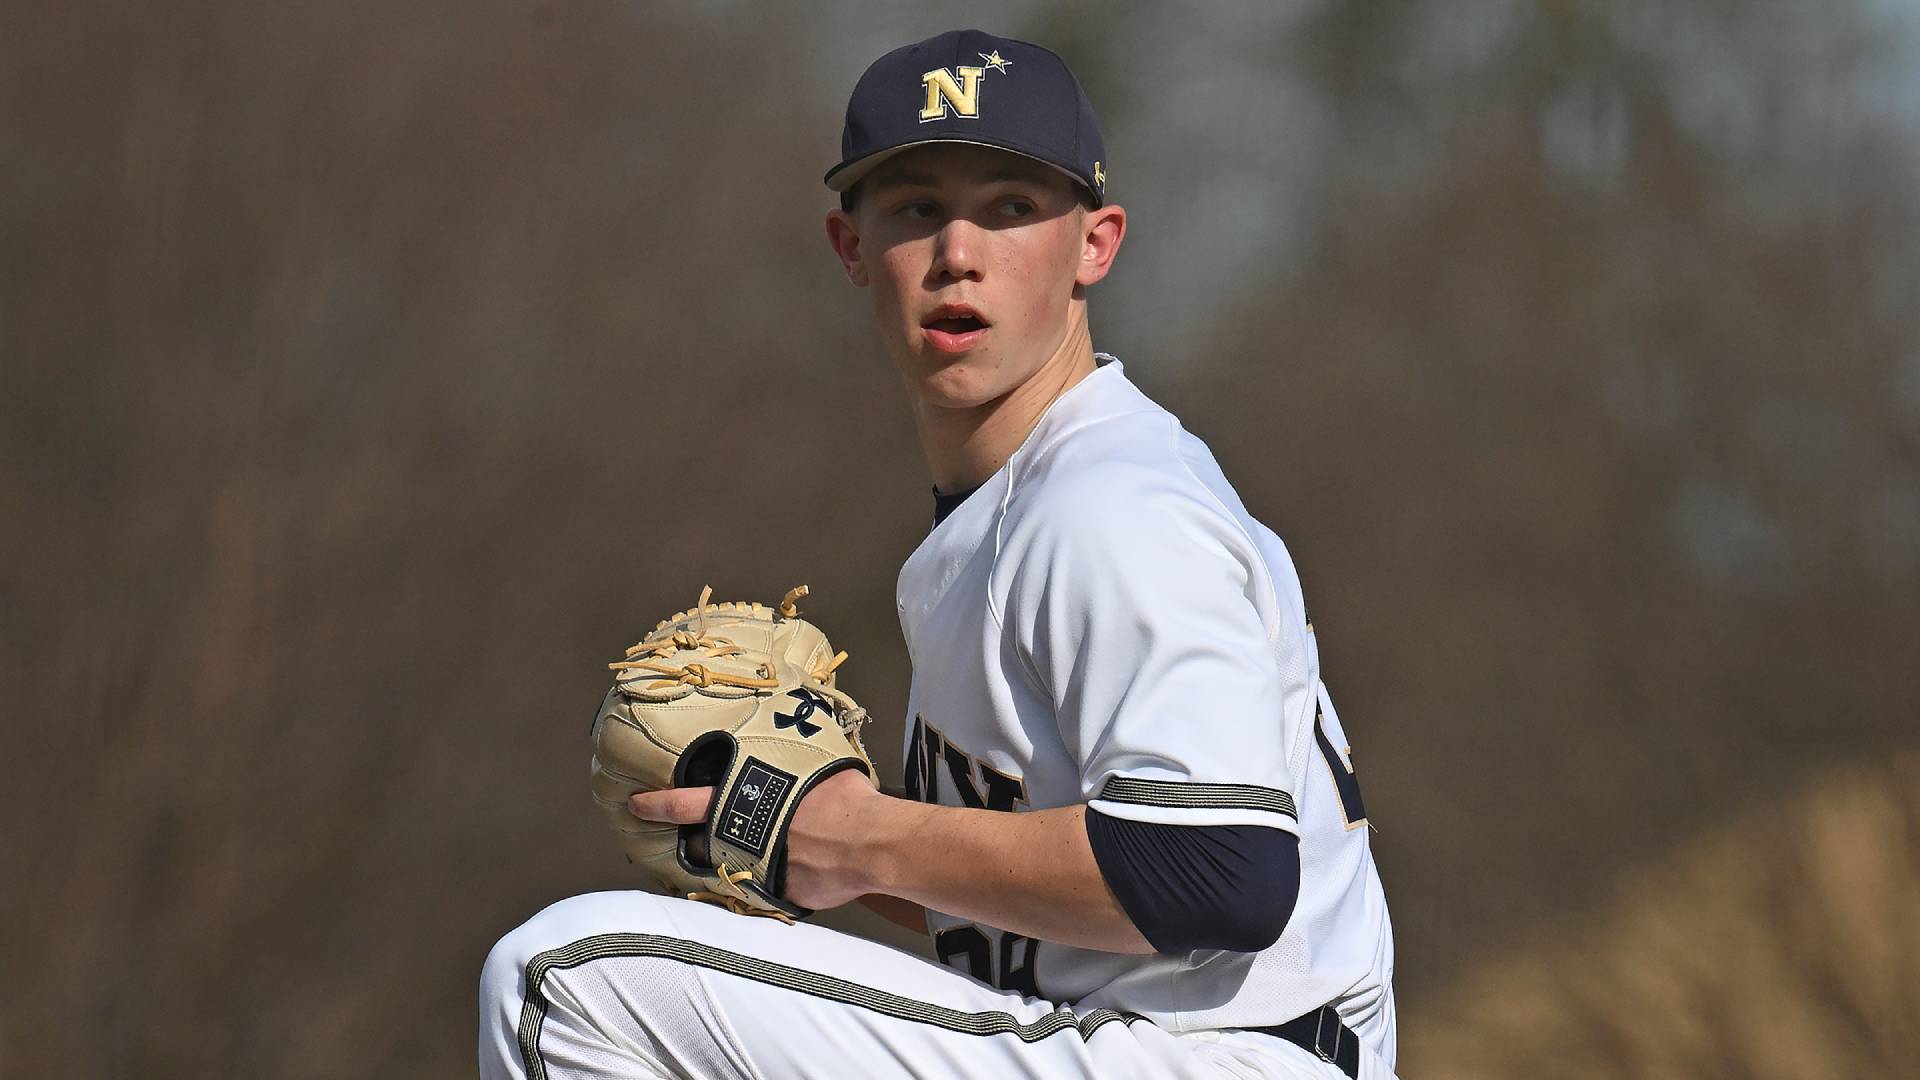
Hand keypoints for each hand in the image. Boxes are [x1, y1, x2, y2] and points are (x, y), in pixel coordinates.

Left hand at [629, 769, 884, 911]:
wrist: (872, 845)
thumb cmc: (847, 797)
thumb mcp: (816, 763)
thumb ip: (795, 761)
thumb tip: (801, 736)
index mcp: (746, 801)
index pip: (686, 803)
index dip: (657, 803)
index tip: (637, 804)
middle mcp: (744, 838)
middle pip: (702, 845)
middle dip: (694, 844)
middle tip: (689, 840)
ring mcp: (760, 870)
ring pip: (731, 869)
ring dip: (734, 862)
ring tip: (748, 854)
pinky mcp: (781, 895)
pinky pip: (772, 889)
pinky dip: (781, 879)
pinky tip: (800, 870)